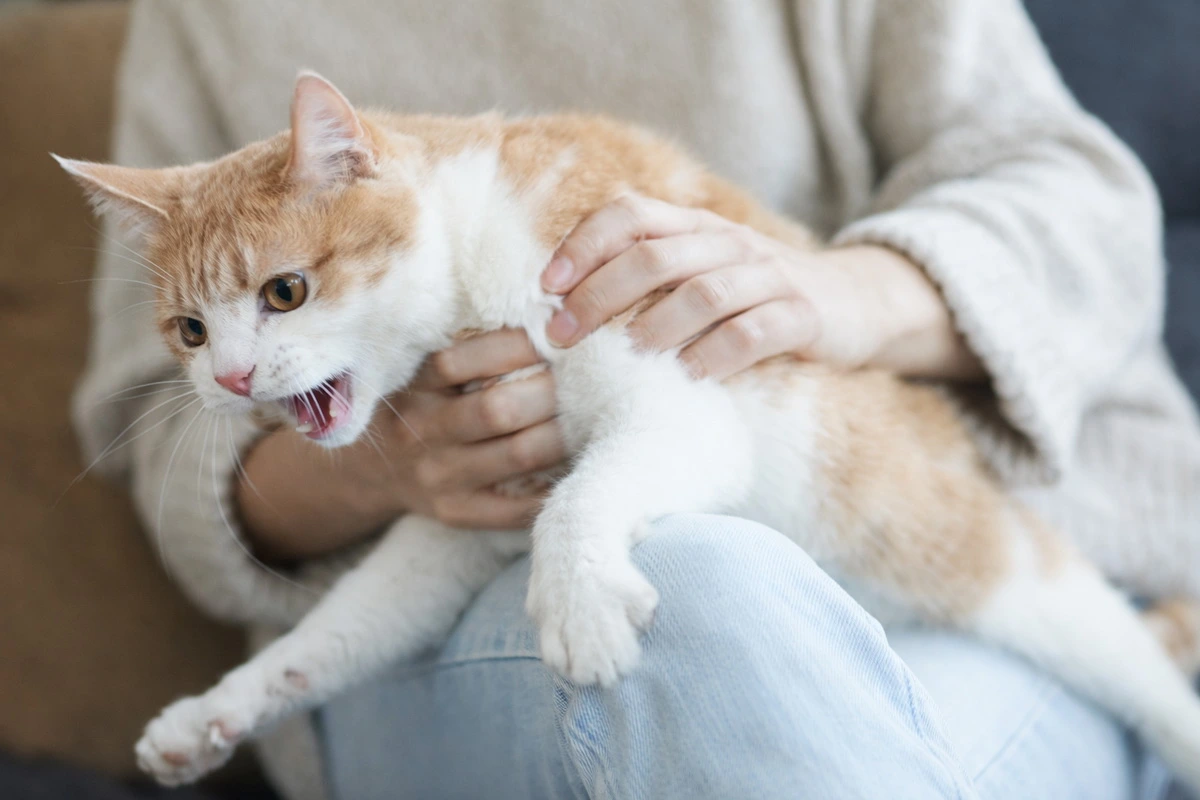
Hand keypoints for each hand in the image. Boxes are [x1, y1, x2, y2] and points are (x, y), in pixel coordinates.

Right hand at [238, 330, 564, 560]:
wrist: (369, 471)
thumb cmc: (417, 404)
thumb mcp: (422, 369)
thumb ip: (468, 346)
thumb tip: (544, 314)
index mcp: (413, 387)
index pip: (462, 360)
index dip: (518, 344)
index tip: (558, 331)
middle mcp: (421, 432)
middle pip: (498, 409)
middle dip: (551, 390)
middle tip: (590, 377)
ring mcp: (439, 478)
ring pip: (517, 454)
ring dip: (564, 433)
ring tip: (595, 413)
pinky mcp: (457, 513)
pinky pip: (516, 507)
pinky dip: (554, 485)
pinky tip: (580, 465)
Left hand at [541, 194, 981, 380]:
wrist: (855, 303)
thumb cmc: (755, 298)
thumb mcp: (702, 274)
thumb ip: (649, 280)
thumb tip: (561, 310)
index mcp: (695, 227)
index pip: (629, 213)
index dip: (582, 245)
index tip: (544, 289)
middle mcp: (728, 243)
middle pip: (656, 255)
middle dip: (600, 295)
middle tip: (564, 337)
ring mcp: (769, 277)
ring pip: (704, 291)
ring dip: (657, 325)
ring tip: (626, 359)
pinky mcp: (803, 316)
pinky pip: (755, 331)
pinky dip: (718, 354)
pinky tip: (690, 377)